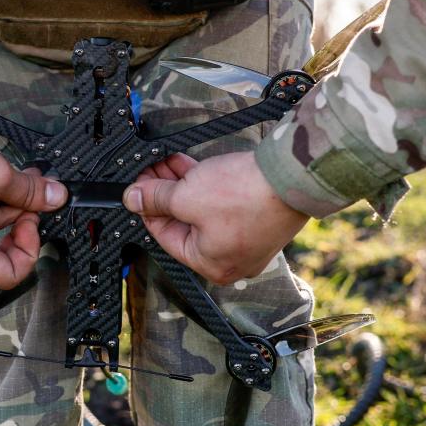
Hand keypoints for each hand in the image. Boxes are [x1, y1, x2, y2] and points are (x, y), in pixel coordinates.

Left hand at [122, 152, 308, 283]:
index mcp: (211, 265)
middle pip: (184, 222)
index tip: (136, 188)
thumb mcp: (186, 195)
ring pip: (203, 210)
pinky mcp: (258, 217)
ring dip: (183, 185)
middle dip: (164, 193)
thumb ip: (155, 199)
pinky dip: (206, 185)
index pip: (165, 236)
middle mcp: (231, 259)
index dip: (146, 207)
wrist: (292, 176)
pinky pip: (223, 204)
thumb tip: (132, 199)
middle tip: (150, 170)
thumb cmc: (243, 195)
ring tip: (167, 161)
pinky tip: (191, 165)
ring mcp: (247, 239)